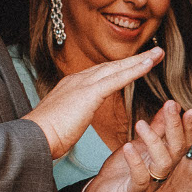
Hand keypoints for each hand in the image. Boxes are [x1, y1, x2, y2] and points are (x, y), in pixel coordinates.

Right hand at [24, 49, 164, 159]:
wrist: (33, 138)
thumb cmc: (45, 136)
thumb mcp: (63, 121)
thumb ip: (73, 115)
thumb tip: (76, 118)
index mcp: (72, 86)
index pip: (102, 74)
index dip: (120, 68)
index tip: (136, 65)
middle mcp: (77, 80)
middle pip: (112, 66)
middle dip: (134, 59)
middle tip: (155, 53)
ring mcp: (82, 84)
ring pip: (117, 68)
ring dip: (140, 60)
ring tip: (158, 54)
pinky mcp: (89, 93)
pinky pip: (117, 79)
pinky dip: (134, 70)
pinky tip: (148, 65)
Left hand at [79, 97, 191, 191]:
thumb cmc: (121, 171)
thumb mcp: (140, 144)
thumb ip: (157, 128)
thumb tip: (170, 106)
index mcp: (166, 159)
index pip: (184, 140)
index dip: (190, 125)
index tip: (190, 106)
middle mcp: (162, 171)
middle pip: (178, 149)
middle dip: (177, 126)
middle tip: (172, 105)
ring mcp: (151, 183)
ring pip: (163, 163)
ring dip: (154, 141)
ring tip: (140, 123)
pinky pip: (140, 178)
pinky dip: (135, 162)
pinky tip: (128, 146)